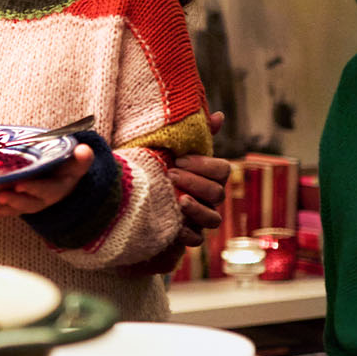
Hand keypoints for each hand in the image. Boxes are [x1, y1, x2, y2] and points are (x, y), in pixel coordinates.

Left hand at [0, 140, 91, 218]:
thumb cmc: (67, 168)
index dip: (33, 188)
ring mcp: (27, 204)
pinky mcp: (15, 206)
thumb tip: (84, 151)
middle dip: (13, 201)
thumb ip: (81, 159)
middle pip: (27, 203)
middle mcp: (40, 200)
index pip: (45, 190)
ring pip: (13, 210)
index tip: (20, 185)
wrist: (62, 181)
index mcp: (55, 189)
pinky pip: (2, 212)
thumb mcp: (77, 163)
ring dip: (0, 210)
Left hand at [169, 110, 228, 246]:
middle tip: (170, 174)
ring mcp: (201, 219)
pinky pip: (197, 240)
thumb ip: (193, 135)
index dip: (204, 165)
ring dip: (197, 209)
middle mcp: (209, 198)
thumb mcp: (169, 147)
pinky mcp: (188, 236)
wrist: (133, 193)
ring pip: (213, 219)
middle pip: (217, 193)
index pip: (223, 170)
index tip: (179, 158)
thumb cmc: (156, 166)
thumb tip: (219, 115)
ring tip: (178, 200)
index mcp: (209, 176)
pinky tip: (174, 226)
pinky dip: (187, 234)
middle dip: (195, 182)